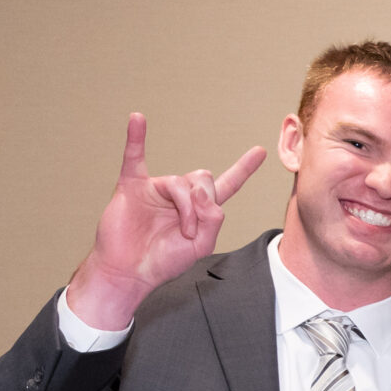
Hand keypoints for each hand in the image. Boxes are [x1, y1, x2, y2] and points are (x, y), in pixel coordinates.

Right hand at [63, 114, 266, 331]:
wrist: (131, 271)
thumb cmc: (164, 260)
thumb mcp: (202, 245)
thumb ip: (213, 219)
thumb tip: (201, 192)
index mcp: (200, 209)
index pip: (227, 184)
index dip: (243, 169)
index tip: (260, 151)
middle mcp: (179, 195)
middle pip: (205, 178)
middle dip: (205, 203)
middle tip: (192, 229)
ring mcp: (155, 188)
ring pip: (182, 182)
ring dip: (186, 208)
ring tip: (181, 230)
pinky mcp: (132, 187)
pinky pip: (133, 157)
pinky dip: (135, 137)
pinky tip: (137, 119)